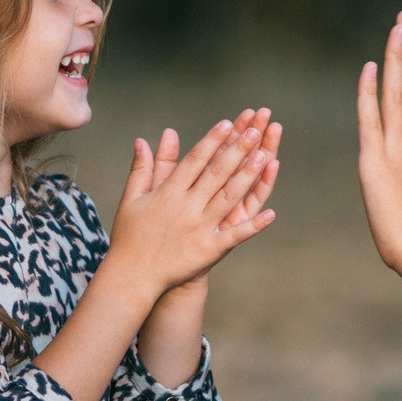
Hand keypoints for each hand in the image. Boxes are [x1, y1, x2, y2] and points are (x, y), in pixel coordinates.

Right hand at [107, 117, 277, 302]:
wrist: (133, 277)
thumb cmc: (130, 236)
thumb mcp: (131, 199)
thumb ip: (142, 169)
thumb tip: (142, 140)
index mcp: (168, 193)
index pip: (194, 161)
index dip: (212, 141)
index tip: (227, 123)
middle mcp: (186, 208)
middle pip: (216, 174)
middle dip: (237, 150)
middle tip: (254, 130)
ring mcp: (200, 229)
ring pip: (229, 198)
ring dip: (248, 177)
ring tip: (266, 156)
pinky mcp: (209, 251)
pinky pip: (235, 236)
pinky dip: (253, 225)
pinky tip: (271, 214)